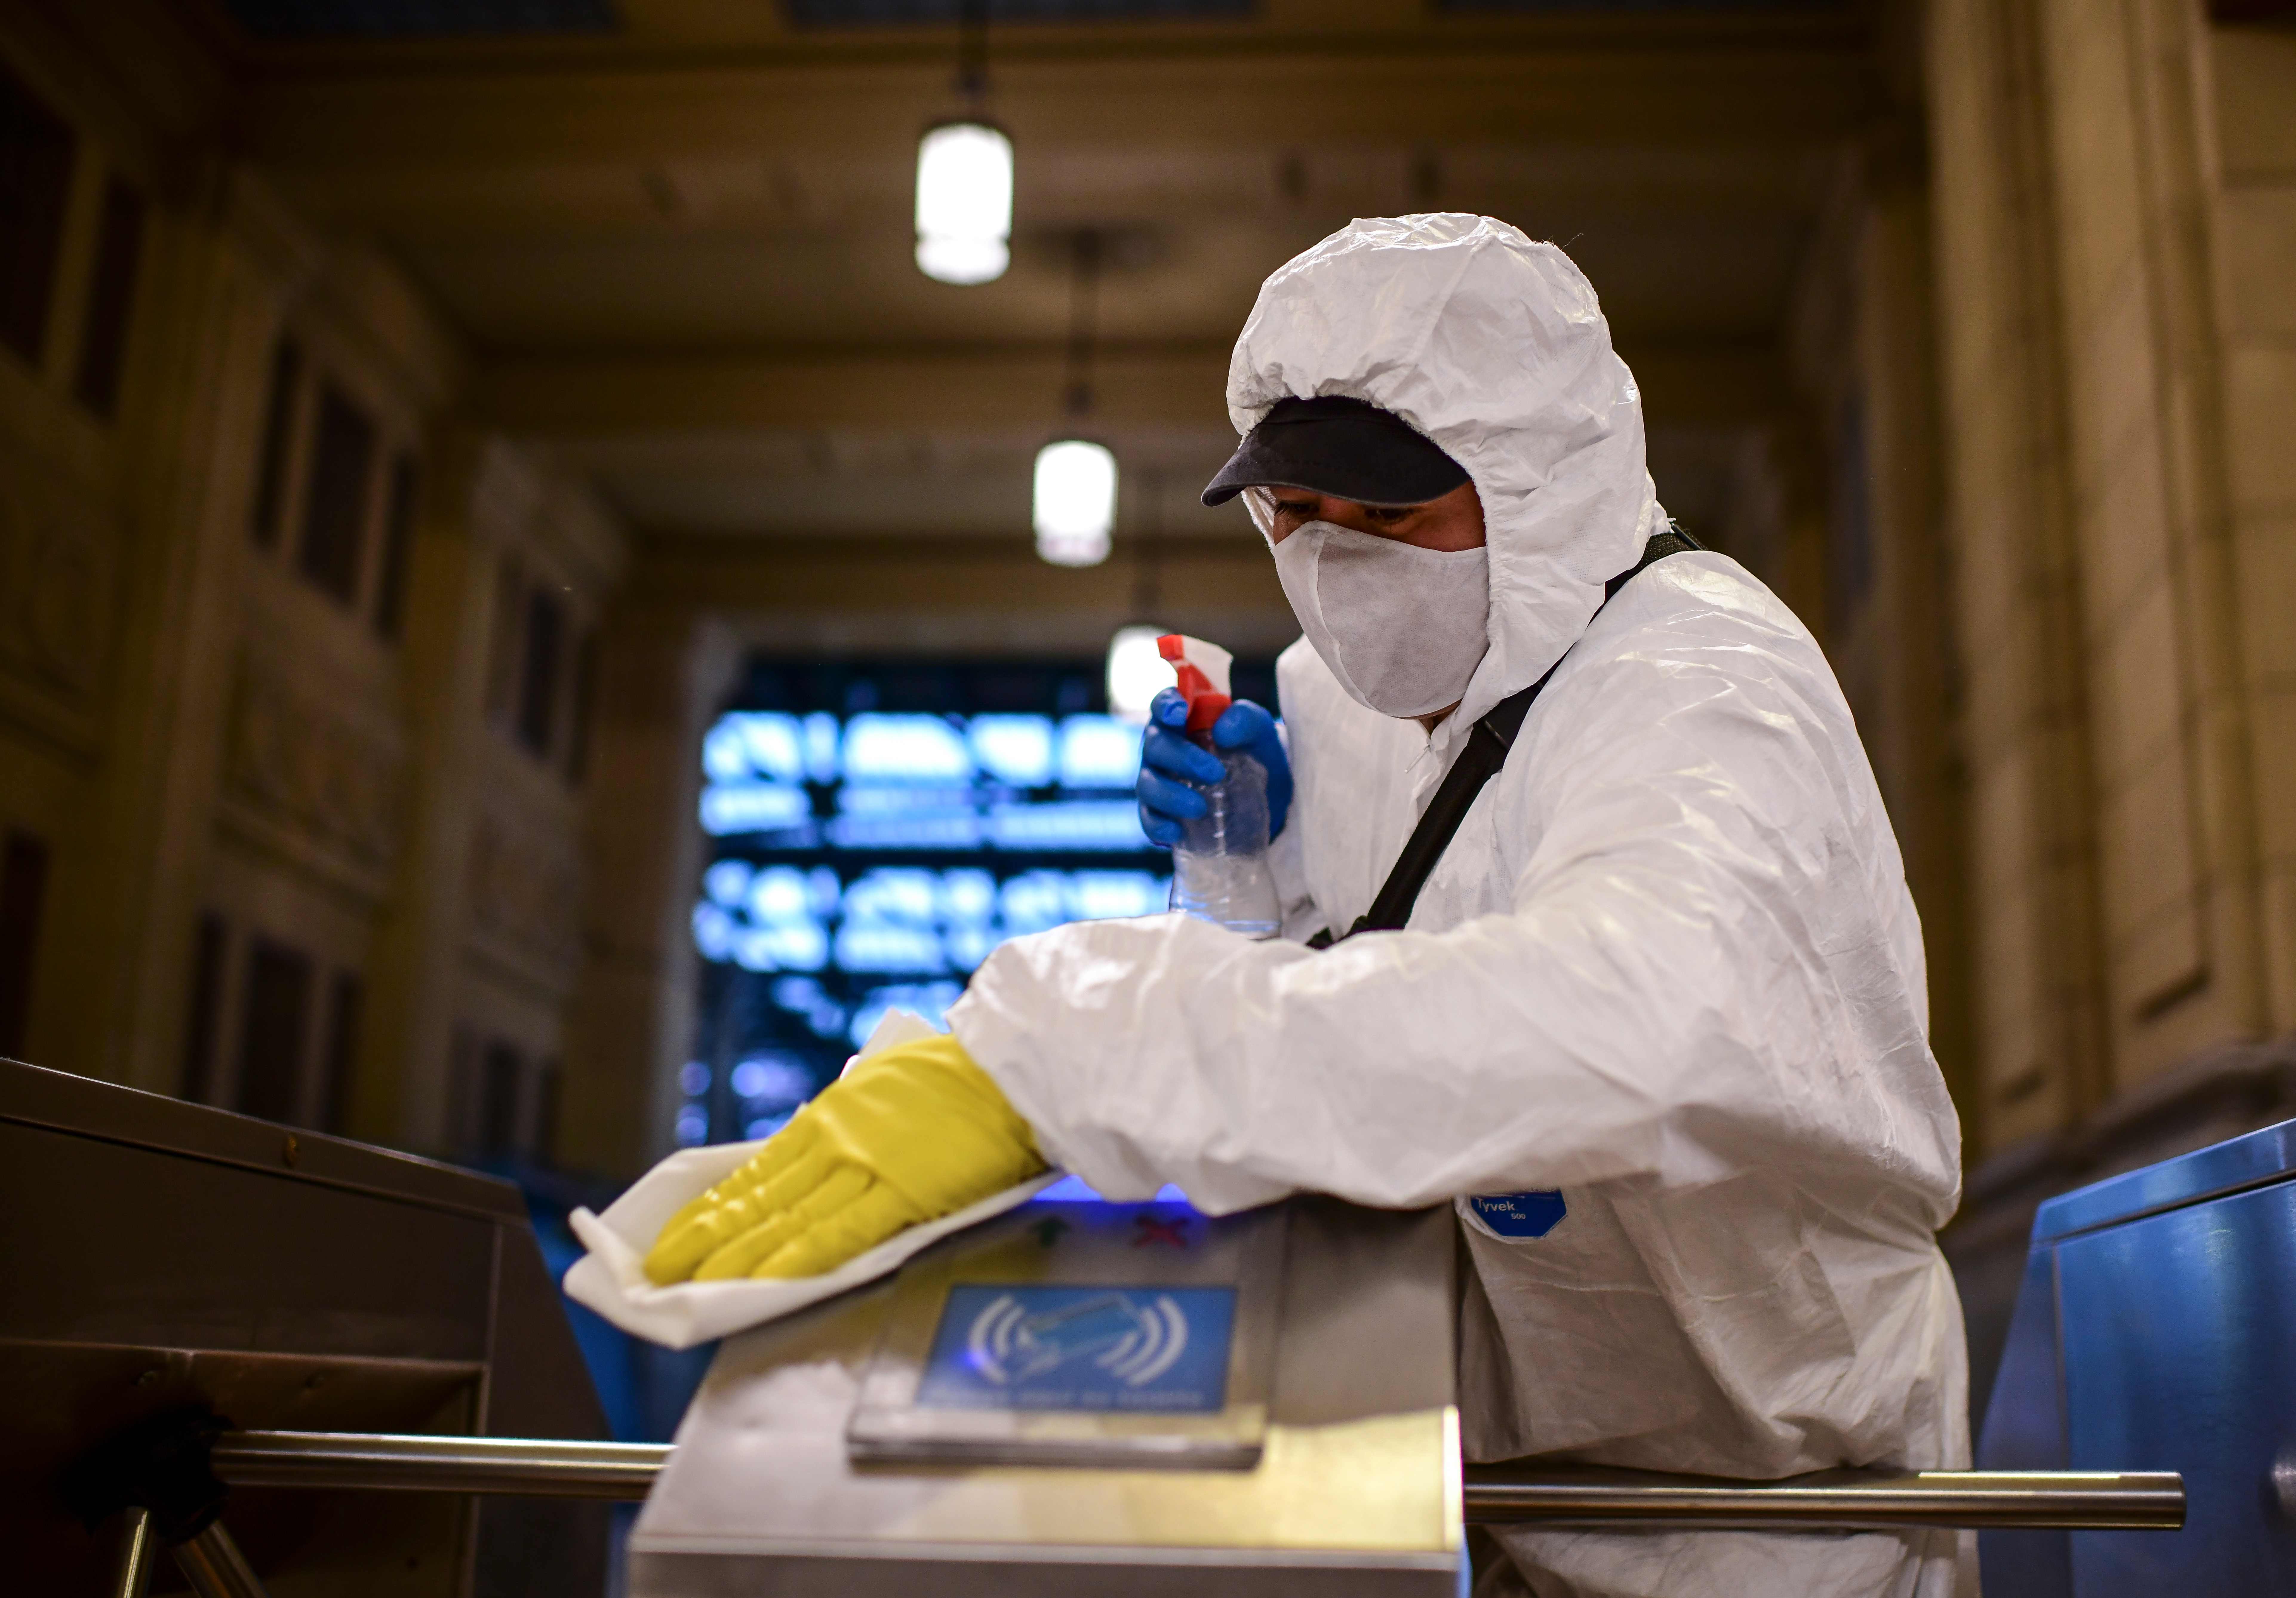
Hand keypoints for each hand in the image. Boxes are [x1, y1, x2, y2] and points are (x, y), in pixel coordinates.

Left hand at [643, 1034, 1043, 1282]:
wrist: (1013, 1067)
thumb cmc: (960, 1078)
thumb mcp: (886, 1088)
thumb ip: (849, 1125)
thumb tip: (817, 1157)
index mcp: (832, 1116)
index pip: (755, 1173)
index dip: (712, 1210)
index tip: (674, 1236)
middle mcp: (835, 1140)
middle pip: (757, 1198)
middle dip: (703, 1240)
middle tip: (656, 1273)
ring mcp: (865, 1165)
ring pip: (785, 1216)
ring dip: (733, 1255)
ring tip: (688, 1285)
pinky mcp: (902, 1190)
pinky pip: (839, 1231)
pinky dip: (797, 1256)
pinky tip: (765, 1278)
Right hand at [1136, 689, 1292, 847]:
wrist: (1268, 796)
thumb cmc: (1255, 753)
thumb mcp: (1262, 733)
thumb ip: (1247, 720)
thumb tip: (1222, 731)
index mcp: (1183, 719)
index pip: (1164, 703)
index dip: (1166, 704)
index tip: (1180, 712)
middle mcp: (1163, 747)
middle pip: (1155, 744)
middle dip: (1182, 758)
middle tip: (1215, 773)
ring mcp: (1158, 780)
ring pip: (1147, 783)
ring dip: (1171, 796)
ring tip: (1200, 808)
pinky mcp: (1160, 812)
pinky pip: (1148, 819)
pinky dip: (1158, 825)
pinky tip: (1176, 832)